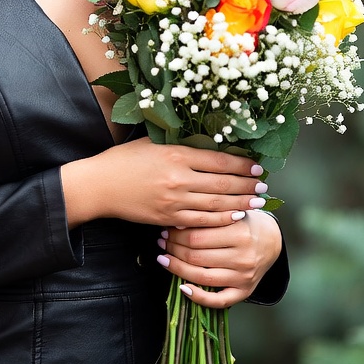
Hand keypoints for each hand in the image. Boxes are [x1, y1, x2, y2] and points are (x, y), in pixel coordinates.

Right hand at [60, 136, 268, 227]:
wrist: (99, 186)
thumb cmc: (124, 160)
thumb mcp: (152, 143)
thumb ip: (180, 144)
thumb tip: (211, 145)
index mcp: (176, 154)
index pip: (219, 160)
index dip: (241, 165)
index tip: (256, 167)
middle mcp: (178, 178)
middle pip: (223, 184)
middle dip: (247, 185)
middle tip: (263, 186)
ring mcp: (174, 200)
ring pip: (216, 204)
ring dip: (240, 202)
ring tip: (257, 202)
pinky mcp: (168, 217)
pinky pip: (202, 220)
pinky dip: (221, 218)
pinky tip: (234, 215)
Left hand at [156, 210, 282, 308]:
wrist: (272, 240)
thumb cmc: (246, 224)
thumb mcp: (232, 213)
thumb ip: (210, 217)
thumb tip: (176, 224)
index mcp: (239, 233)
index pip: (197, 236)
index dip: (176, 234)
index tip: (166, 229)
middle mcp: (243, 256)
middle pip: (196, 256)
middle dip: (173, 248)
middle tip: (162, 241)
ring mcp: (243, 276)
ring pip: (202, 277)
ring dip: (177, 268)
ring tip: (164, 258)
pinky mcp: (244, 291)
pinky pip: (218, 301)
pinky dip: (198, 297)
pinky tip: (182, 287)